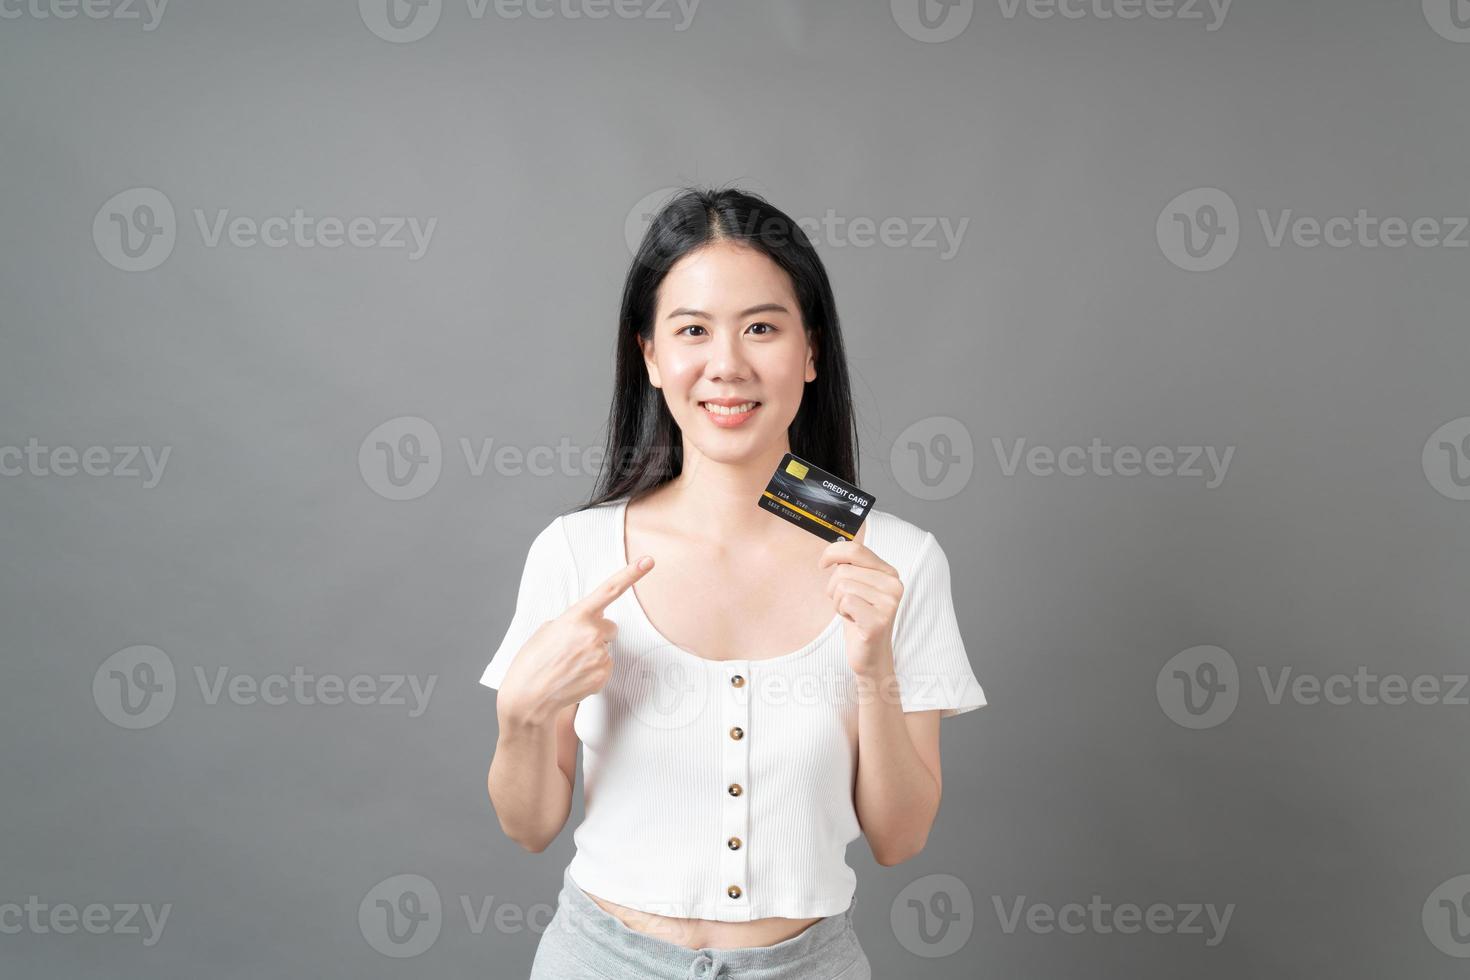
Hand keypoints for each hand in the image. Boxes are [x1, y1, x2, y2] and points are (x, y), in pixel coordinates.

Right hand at [498, 555, 654, 724]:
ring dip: (593, 654)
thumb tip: (589, 624)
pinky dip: (593, 671)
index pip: (609, 590)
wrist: (528, 697)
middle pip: (609, 627)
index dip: (632, 574)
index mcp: (576, 617)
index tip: (649, 561)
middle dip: (597, 634)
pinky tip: (575, 675)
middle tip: (573, 647)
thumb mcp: (548, 630)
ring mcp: (600, 656)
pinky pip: (605, 667)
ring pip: (606, 649)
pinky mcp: (603, 675)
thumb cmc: (533, 662)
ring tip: (569, 665)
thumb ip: (573, 621)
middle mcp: (592, 634)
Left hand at [818, 538, 901, 677]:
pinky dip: (842, 612)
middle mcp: (894, 585)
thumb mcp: (856, 587)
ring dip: (838, 602)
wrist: (871, 655)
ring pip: (842, 586)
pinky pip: (845, 602)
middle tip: (846, 604)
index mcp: (889, 573)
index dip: (833, 552)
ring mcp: (889, 603)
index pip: (856, 550)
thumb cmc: (859, 618)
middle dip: (834, 588)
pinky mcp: (879, 620)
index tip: (822, 564)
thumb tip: (833, 551)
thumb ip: (851, 567)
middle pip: (843, 570)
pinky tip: (854, 621)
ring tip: (852, 613)